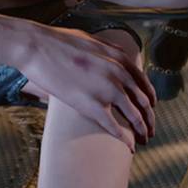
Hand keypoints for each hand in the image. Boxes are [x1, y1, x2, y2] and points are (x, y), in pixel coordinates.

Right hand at [17, 25, 155, 149]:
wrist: (36, 47)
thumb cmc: (58, 43)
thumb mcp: (91, 40)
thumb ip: (110, 50)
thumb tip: (121, 56)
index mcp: (119, 58)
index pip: (144, 84)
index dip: (150, 100)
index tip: (150, 110)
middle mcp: (118, 74)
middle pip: (144, 103)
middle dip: (149, 119)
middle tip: (150, 131)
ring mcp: (106, 90)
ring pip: (134, 117)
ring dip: (141, 131)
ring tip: (143, 140)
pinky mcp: (91, 104)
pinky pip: (114, 127)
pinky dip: (125, 139)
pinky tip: (129, 147)